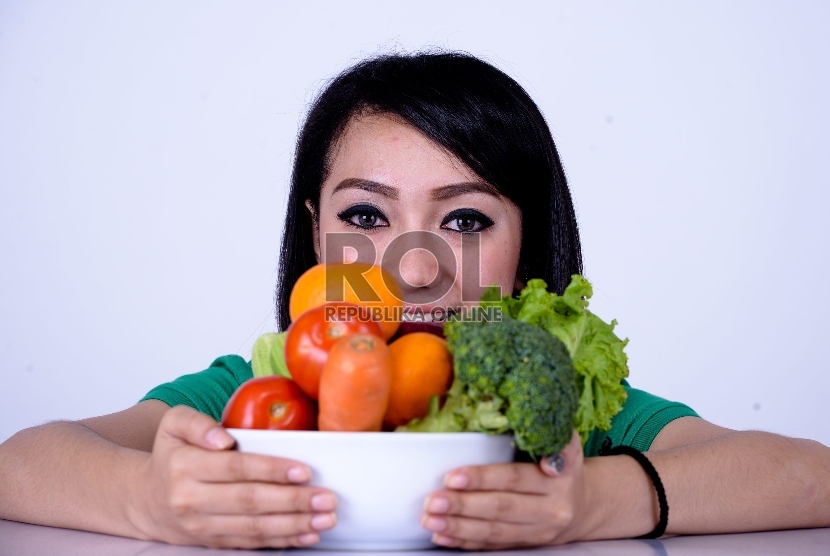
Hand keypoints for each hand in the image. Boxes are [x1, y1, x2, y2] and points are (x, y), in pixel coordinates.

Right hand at [127, 405, 336, 548]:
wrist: (145, 499)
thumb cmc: (170, 454)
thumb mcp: (173, 424)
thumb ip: (196, 422)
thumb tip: (224, 438)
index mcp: (185, 466)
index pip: (235, 468)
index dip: (271, 470)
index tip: (304, 470)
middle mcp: (192, 500)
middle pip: (249, 502)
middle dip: (293, 501)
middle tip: (326, 497)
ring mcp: (202, 526)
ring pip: (253, 528)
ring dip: (294, 525)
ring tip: (325, 517)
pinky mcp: (213, 542)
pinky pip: (251, 543)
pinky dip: (282, 541)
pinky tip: (307, 534)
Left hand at [421, 430, 585, 549]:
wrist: (586, 505)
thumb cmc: (564, 465)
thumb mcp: (567, 442)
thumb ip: (550, 434)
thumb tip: (528, 423)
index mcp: (557, 480)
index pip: (514, 479)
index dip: (482, 479)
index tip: (452, 477)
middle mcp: (550, 509)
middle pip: (501, 509)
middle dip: (463, 505)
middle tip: (433, 500)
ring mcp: (537, 531)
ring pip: (494, 532)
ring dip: (458, 527)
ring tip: (430, 520)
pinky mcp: (526, 545)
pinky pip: (493, 546)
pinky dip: (465, 542)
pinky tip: (442, 536)